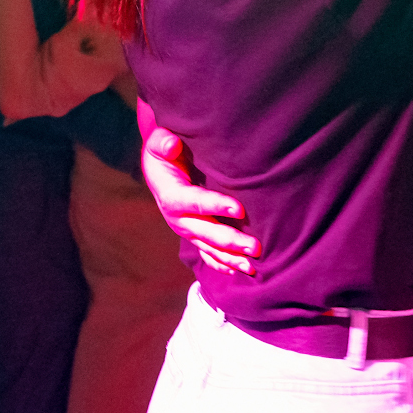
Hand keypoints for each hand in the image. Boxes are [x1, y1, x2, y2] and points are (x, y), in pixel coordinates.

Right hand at [141, 126, 259, 275]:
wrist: (158, 169)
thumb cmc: (162, 152)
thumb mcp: (158, 143)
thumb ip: (163, 142)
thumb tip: (170, 144)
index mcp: (170, 195)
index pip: (193, 202)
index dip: (215, 206)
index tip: (239, 209)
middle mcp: (177, 217)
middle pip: (205, 232)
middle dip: (229, 241)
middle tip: (254, 246)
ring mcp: (186, 229)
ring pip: (208, 247)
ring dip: (230, 257)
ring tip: (251, 266)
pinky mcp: (193, 234)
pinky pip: (206, 253)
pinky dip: (220, 263)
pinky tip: (236, 270)